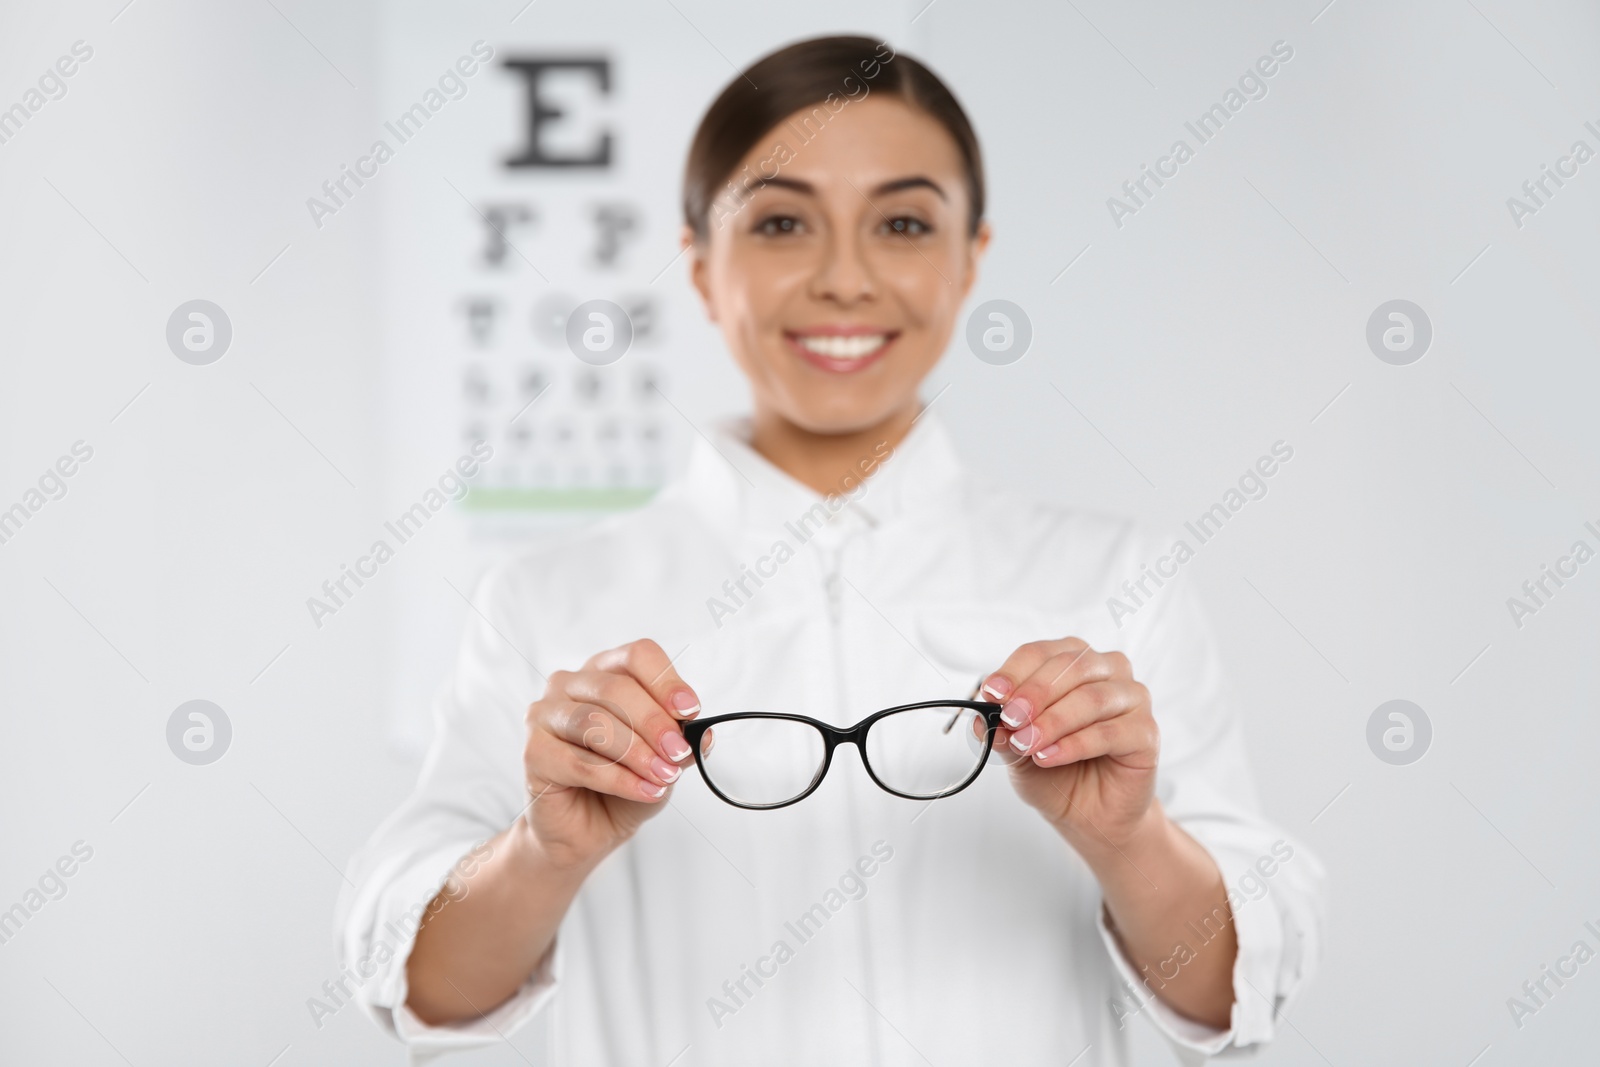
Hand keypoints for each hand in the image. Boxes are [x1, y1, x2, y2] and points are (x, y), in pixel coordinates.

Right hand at [522, 638, 700, 869]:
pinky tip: (644, 791)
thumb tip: (703, 735)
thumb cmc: (623, 785)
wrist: (586, 830)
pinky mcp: (533, 752)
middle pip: (616, 687)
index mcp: (604, 672)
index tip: (690, 710)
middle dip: (654, 722)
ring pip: (594, 723)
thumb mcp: (663, 761)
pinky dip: (618, 779)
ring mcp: (545, 715)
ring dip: (637, 752)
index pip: (637, 656)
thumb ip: (680, 743)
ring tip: (663, 776)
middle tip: (679, 753)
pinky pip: (579, 763)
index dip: (665, 680)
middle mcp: (570, 684)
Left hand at [978, 638, 1160, 852]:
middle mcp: (1107, 671)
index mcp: (1072, 662)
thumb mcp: (1016, 752)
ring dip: (1053, 721)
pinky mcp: (1147, 732)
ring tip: (1026, 745)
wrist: (1089, 816)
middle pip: (1070, 668)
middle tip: (1010, 719)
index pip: (1040, 653)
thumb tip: (982, 720)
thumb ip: (1002, 732)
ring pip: (1091, 698)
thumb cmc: (1056, 772)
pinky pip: (1110, 732)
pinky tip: (1049, 757)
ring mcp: (1132, 698)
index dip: (1014, 671)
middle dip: (1035, 693)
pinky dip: (1074, 744)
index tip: (991, 693)